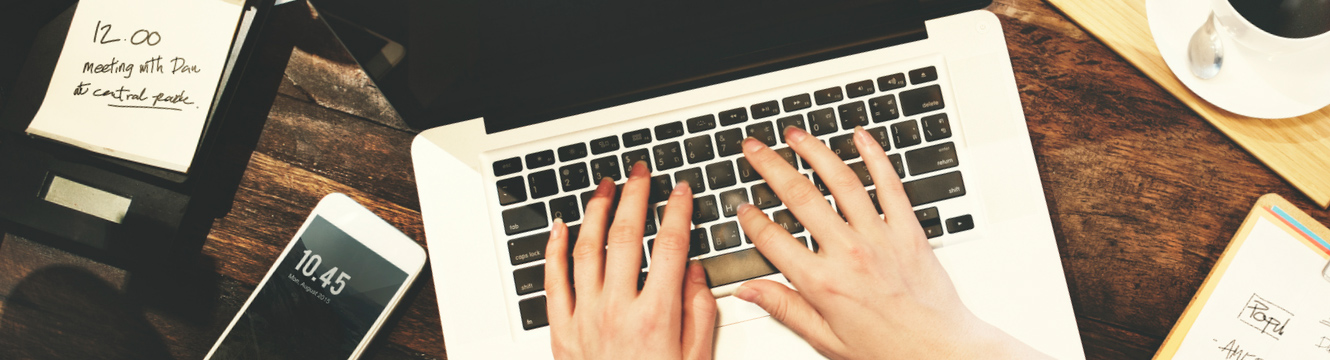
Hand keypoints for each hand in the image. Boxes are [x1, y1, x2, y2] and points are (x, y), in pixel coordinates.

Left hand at [544, 162, 718, 359]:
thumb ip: (698, 312)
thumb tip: (693, 271)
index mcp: (656, 316)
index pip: (669, 246)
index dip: (677, 211)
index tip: (681, 191)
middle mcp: (617, 311)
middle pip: (624, 236)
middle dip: (634, 196)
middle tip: (639, 172)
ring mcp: (584, 318)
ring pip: (585, 249)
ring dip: (595, 211)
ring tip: (604, 187)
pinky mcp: (561, 331)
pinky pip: (552, 280)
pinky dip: (554, 248)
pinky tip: (560, 226)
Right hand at [732, 126, 1049, 358]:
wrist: (940, 351)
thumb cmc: (887, 350)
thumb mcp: (825, 338)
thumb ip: (784, 308)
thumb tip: (747, 290)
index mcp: (823, 283)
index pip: (773, 240)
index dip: (751, 220)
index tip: (742, 206)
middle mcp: (848, 253)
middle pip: (799, 197)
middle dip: (770, 167)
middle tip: (753, 149)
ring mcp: (879, 237)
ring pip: (841, 181)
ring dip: (814, 152)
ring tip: (794, 135)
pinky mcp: (908, 230)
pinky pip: (889, 184)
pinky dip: (875, 156)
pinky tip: (860, 137)